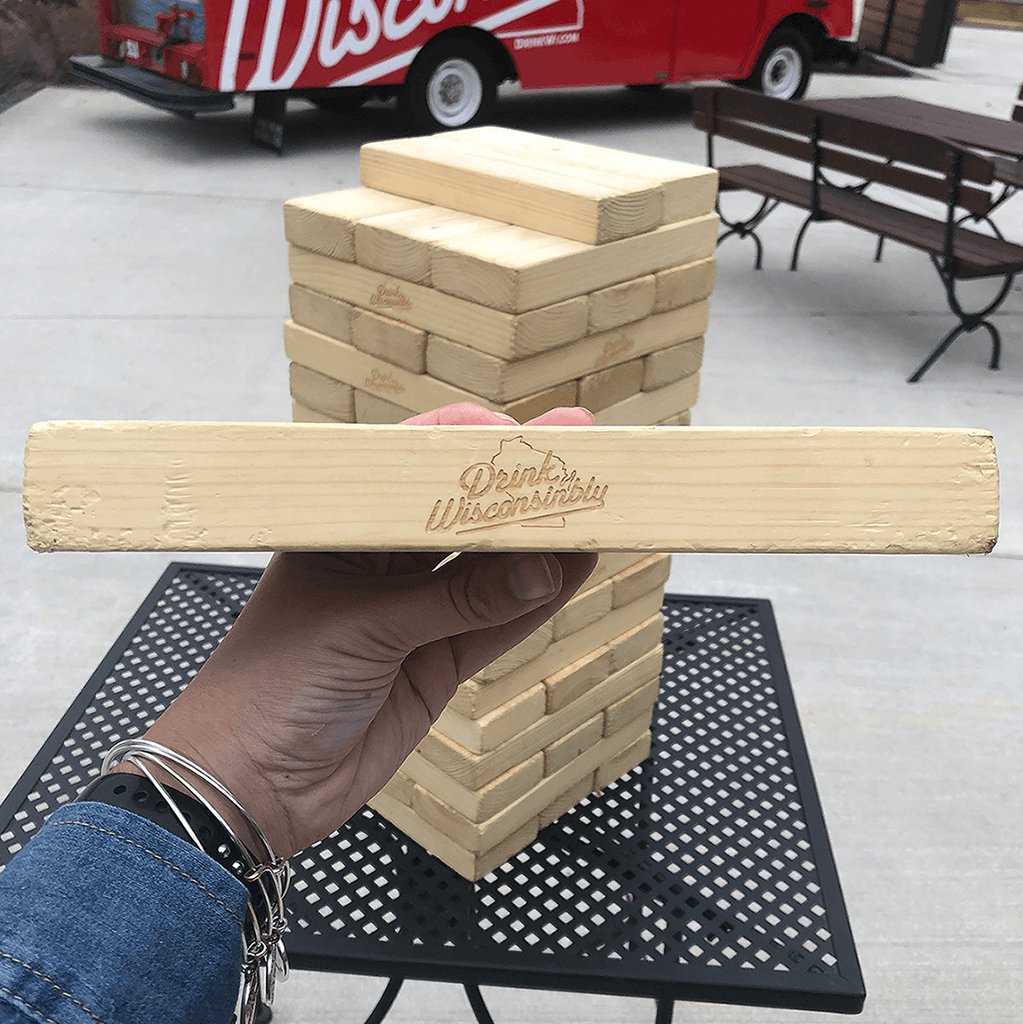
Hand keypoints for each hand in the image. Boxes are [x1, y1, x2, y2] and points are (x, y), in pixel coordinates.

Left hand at [138, 404, 597, 858]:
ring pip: (487, 570)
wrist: (247, 788)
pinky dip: (536, 602)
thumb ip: (456, 600)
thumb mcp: (363, 629)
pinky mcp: (436, 664)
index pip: (407, 469)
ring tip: (592, 511)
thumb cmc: (268, 687)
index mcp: (338, 531)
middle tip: (579, 457)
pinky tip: (572, 571)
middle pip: (459, 515)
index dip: (464, 447)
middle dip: (515, 488)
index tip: (519, 435)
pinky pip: (497, 626)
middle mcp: (378, 564)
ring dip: (538, 545)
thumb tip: (538, 567)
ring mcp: (412, 614)